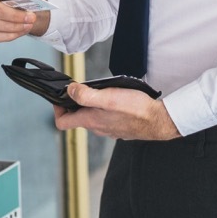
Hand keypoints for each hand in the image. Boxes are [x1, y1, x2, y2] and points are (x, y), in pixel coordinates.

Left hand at [54, 84, 180, 140]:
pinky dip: (104, 109)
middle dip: (75, 103)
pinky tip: (116, 100)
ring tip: (101, 91)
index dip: (57, 109)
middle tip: (81, 88)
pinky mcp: (119, 128)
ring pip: (92, 117)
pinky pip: (105, 119)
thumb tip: (69, 90)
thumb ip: (86, 95)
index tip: (61, 97)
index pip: (62, 122)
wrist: (159, 121)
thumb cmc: (136, 109)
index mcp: (90, 120)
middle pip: (77, 118)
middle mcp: (97, 128)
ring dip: (91, 105)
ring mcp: (108, 129)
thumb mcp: (108, 97)